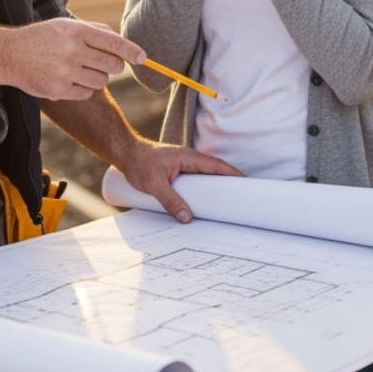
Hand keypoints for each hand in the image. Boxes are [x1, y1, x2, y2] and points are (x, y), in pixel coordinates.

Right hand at [3, 19, 141, 100]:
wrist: (9, 54)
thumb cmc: (42, 38)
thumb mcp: (66, 25)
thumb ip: (94, 31)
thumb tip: (121, 41)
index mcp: (77, 31)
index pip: (113, 42)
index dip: (132, 51)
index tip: (143, 58)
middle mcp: (72, 51)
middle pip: (112, 65)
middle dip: (113, 65)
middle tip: (101, 62)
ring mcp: (65, 72)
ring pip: (102, 81)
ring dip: (98, 77)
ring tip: (82, 70)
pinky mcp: (59, 90)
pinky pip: (87, 93)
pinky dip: (83, 88)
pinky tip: (69, 79)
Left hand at [118, 140, 242, 222]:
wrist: (125, 153)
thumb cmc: (139, 163)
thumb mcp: (154, 184)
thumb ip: (170, 201)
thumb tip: (187, 218)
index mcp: (189, 158)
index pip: (217, 165)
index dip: (233, 174)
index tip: (247, 184)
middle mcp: (190, 159)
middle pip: (215, 171)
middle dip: (228, 183)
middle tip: (241, 198)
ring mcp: (184, 164)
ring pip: (205, 176)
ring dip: (215, 186)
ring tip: (226, 202)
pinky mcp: (178, 170)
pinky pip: (196, 179)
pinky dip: (203, 188)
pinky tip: (203, 200)